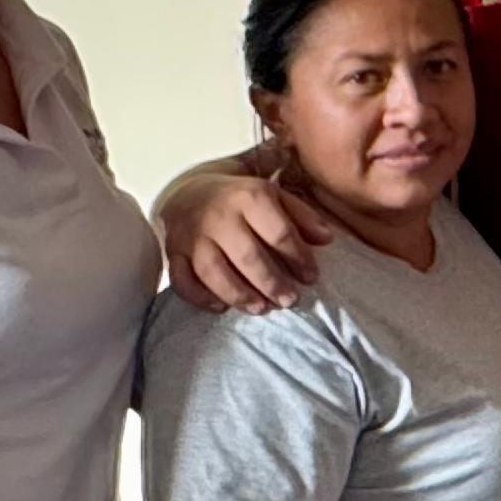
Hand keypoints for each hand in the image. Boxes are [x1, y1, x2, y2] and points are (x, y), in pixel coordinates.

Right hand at [160, 164, 332, 313]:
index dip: (298, 258)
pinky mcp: (173, 251)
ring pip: (213, 272)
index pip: (279, 232)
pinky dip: (200, 298)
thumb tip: (327, 239)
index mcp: (248, 196)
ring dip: (239, 295)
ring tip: (261, 309)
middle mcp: (218, 216)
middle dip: (272, 283)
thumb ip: (302, 216)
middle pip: (247, 256)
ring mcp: (192, 235)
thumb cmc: (241, 199)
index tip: (311, 277)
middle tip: (290, 301)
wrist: (189, 191)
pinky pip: (182, 280)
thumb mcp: (275, 196)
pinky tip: (221, 307)